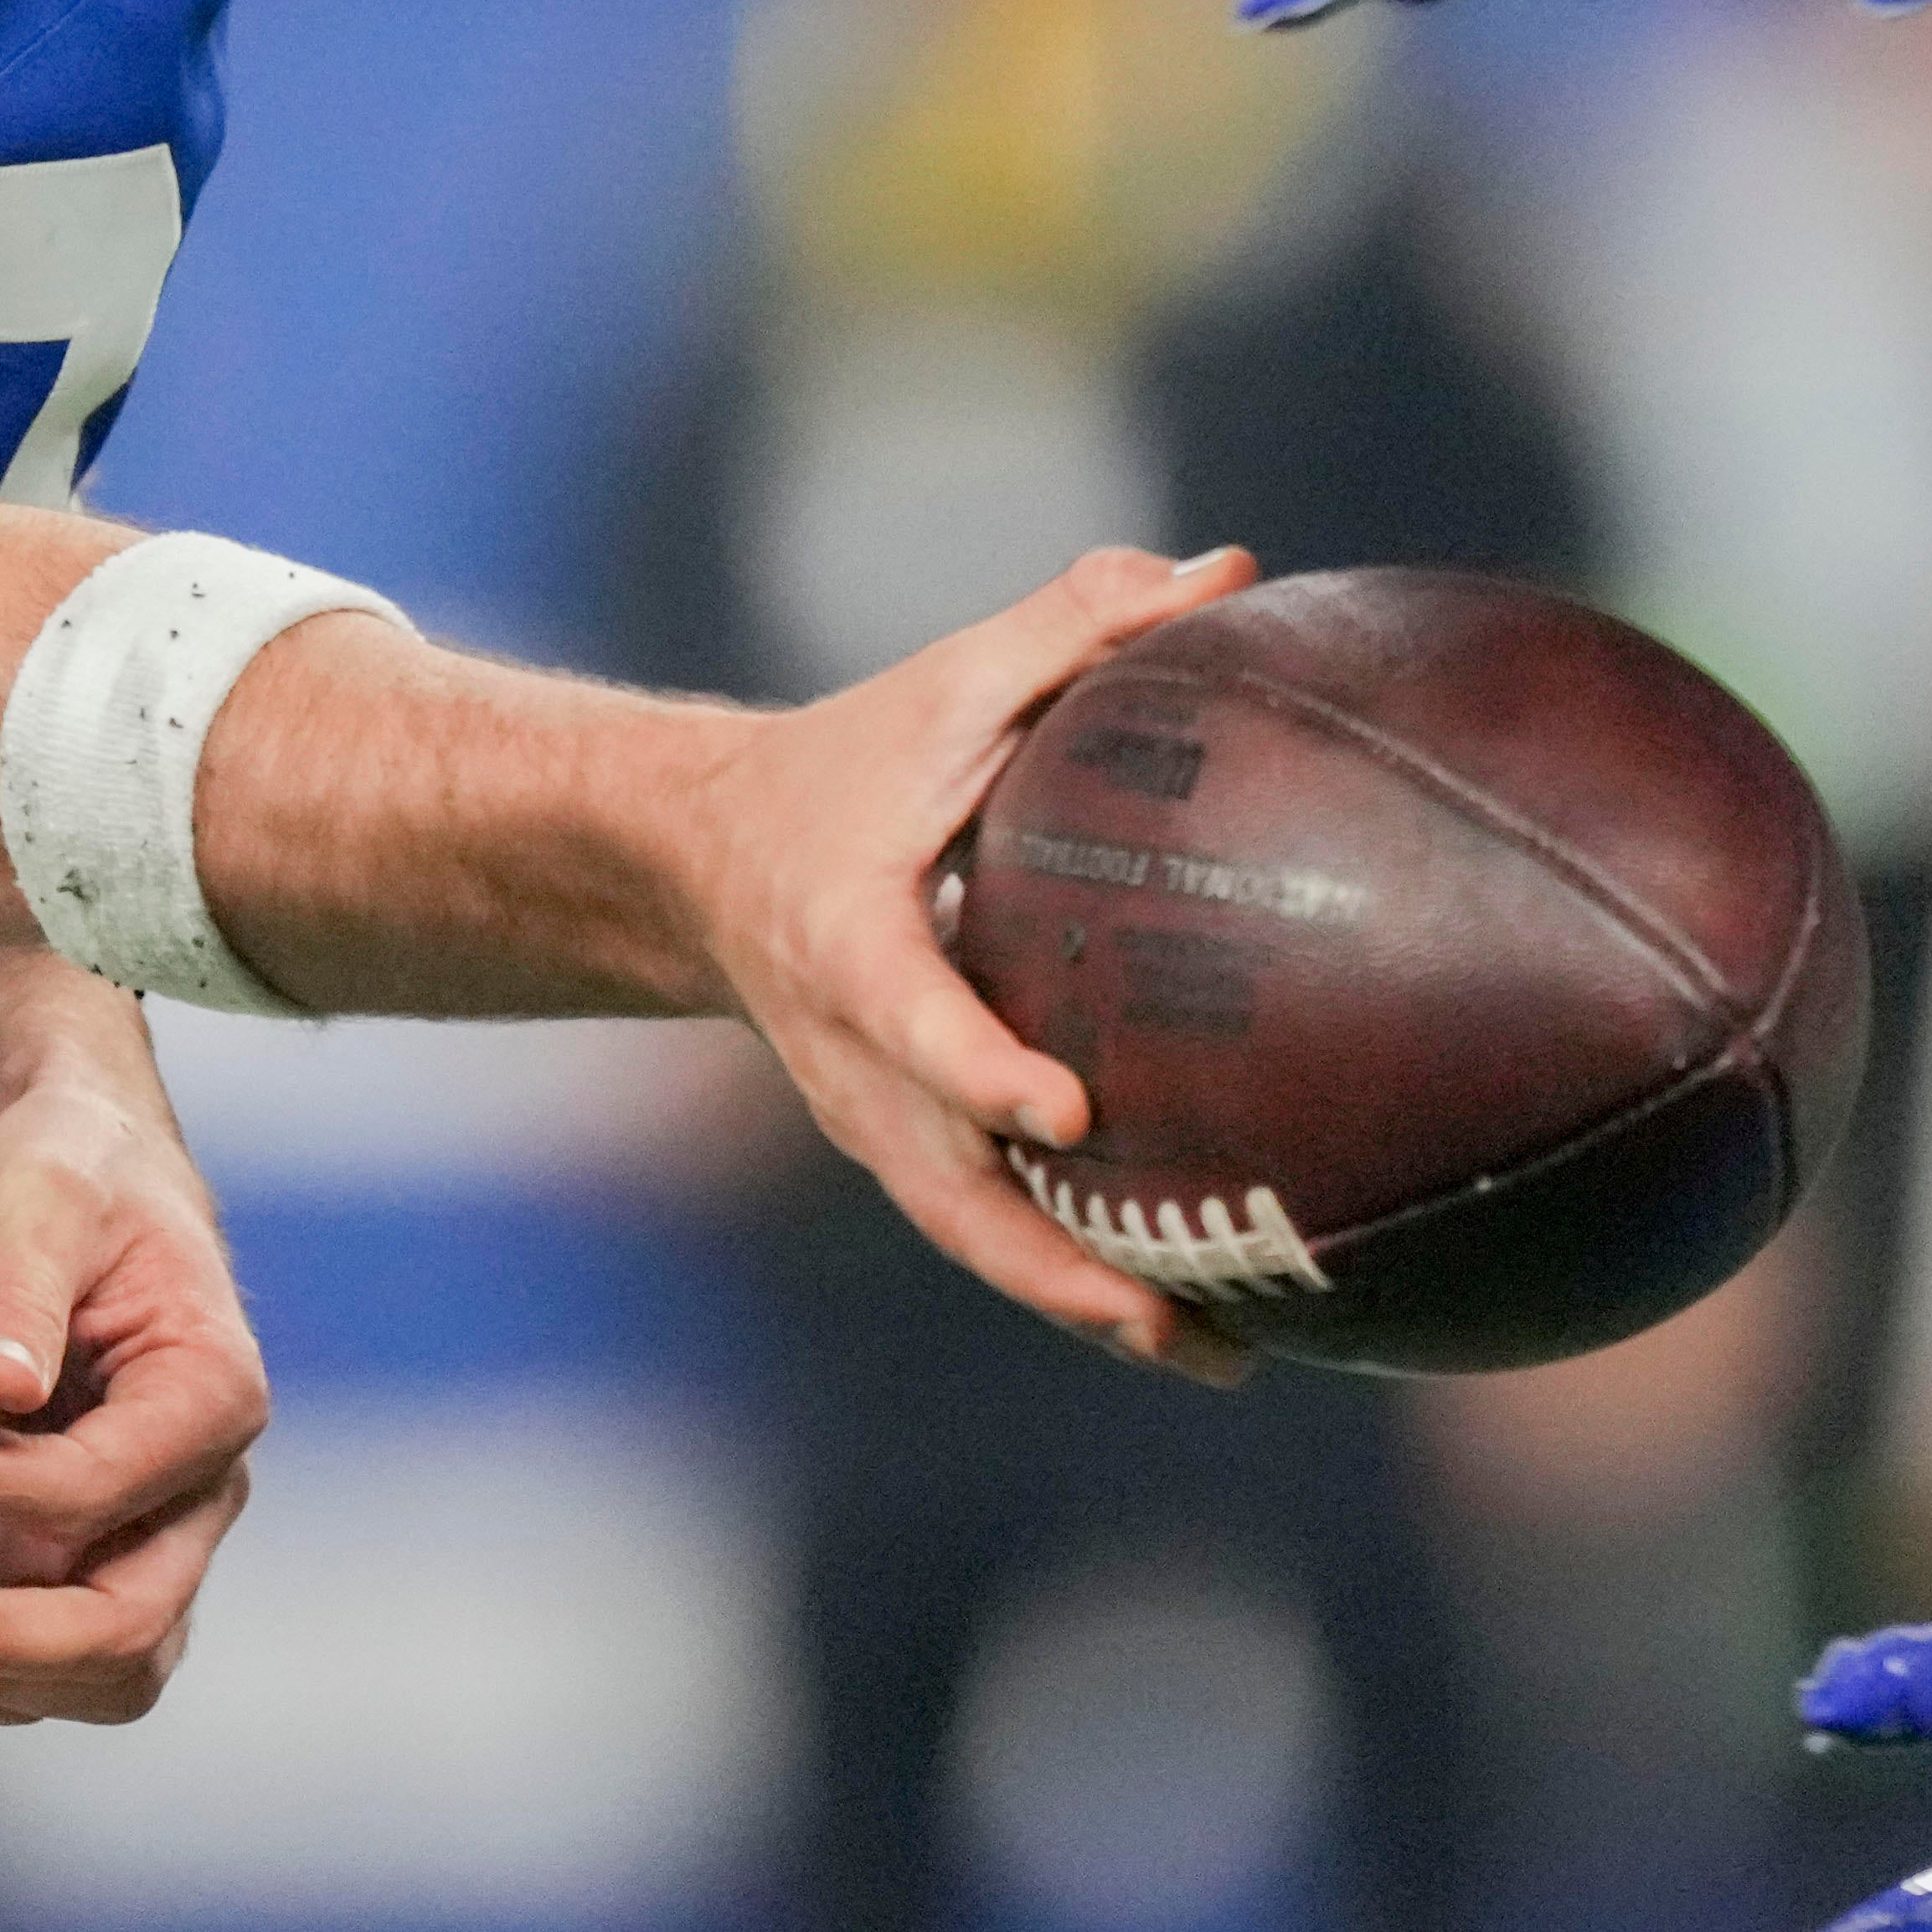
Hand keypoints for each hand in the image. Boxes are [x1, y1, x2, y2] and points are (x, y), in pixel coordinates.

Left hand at [0, 956, 270, 1725]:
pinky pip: (57, 1666)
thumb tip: (0, 1385)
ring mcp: (153, 1529)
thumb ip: (25, 1288)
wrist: (68, 1177)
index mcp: (212, 1391)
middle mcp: (201, 1484)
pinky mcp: (92, 1553)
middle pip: (127, 1630)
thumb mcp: (44, 1195)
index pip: (97, 1493)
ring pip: (103, 1674)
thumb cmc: (71, 1171)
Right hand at [671, 542, 1263, 1384]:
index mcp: (850, 946)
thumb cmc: (849, 760)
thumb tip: (1226, 573)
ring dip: (1087, 1305)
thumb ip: (1074, 627)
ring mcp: (873, 1123)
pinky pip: (992, 1233)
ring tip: (1225, 1357)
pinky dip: (1080, 1283)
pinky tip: (1201, 1323)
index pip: (914, 1022)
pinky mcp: (906, 1151)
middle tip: (1178, 1312)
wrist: (704, 858)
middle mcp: (853, 1060)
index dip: (982, 1070)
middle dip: (1057, 1265)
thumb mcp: (945, 682)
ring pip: (975, 1238)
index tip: (1068, 1108)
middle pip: (950, 1190)